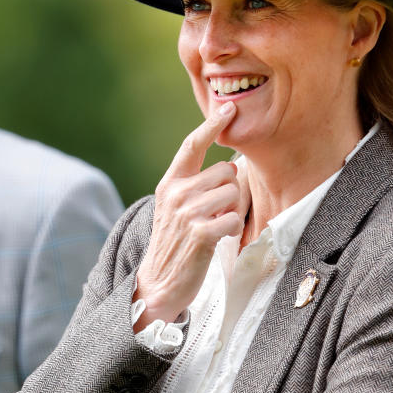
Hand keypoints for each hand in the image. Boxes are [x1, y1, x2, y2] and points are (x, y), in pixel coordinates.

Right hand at [134, 103, 248, 328]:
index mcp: (169, 184)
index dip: (212, 125)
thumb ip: (194, 184)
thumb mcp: (175, 208)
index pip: (192, 145)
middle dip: (231, 191)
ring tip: (215, 226)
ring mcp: (187, 214)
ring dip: (233, 211)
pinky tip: (218, 238)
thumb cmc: (175, 244)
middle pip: (226, 171)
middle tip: (217, 212)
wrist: (159, 283)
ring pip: (233, 194)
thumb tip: (232, 166)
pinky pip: (234, 218)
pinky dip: (232, 229)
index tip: (228, 108)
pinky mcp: (201, 234)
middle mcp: (176, 194)